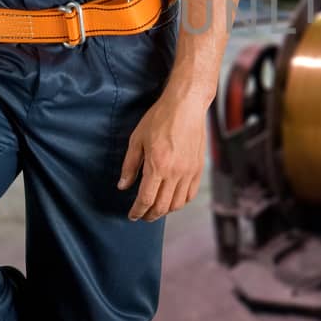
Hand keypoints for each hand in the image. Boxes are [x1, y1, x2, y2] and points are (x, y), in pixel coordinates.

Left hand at [117, 89, 207, 220]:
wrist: (186, 105)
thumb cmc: (159, 118)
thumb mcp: (137, 139)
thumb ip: (130, 166)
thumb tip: (123, 186)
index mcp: (157, 165)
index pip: (146, 199)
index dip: (137, 211)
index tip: (132, 215)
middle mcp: (175, 172)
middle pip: (162, 206)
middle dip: (150, 215)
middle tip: (142, 216)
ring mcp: (189, 171)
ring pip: (177, 204)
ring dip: (165, 211)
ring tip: (156, 209)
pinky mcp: (198, 168)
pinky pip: (190, 194)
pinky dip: (180, 202)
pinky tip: (172, 201)